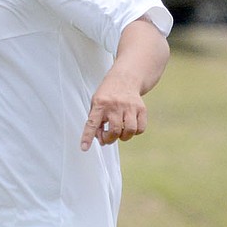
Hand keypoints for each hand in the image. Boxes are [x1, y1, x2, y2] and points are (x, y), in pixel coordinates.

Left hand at [80, 16, 168, 151]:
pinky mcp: (141, 108)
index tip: (84, 148)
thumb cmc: (107, 95)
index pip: (92, 123)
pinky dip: (135, 132)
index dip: (88, 137)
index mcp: (100, 104)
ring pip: (129, 131)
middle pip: (115, 130)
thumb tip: (102, 141)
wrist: (125, 78)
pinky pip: (140, 128)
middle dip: (110, 139)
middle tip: (108, 137)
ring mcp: (130, 106)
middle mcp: (115, 105)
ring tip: (119, 133)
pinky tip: (130, 127)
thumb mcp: (95, 103)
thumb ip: (95, 121)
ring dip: (123, 137)